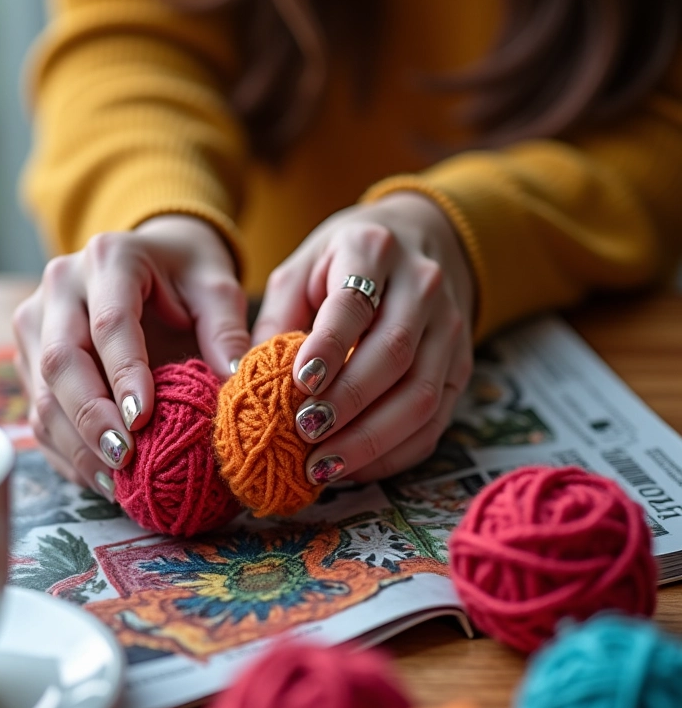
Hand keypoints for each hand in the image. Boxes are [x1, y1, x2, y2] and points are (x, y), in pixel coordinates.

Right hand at [13, 215, 249, 496]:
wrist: (152, 257)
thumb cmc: (188, 274)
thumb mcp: (217, 290)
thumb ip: (227, 331)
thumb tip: (234, 386)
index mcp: (110, 260)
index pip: (110, 323)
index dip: (124, 374)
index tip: (144, 419)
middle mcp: (61, 286)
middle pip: (61, 359)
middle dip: (91, 416)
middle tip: (126, 458)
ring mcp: (37, 321)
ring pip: (41, 391)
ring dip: (76, 443)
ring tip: (116, 480)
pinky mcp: (30, 354)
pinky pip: (36, 409)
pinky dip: (66, 450)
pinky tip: (99, 477)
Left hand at [252, 192, 475, 483]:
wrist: (422, 240)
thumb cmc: (345, 260)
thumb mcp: (301, 269)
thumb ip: (277, 319)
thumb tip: (246, 383)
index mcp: (374, 249)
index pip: (355, 303)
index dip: (329, 346)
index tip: (301, 383)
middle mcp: (423, 285)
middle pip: (394, 353)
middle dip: (348, 402)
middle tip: (305, 435)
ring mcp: (451, 327)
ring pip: (422, 393)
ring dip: (372, 439)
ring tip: (323, 465)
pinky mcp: (462, 364)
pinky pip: (437, 419)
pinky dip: (396, 452)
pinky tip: (356, 467)